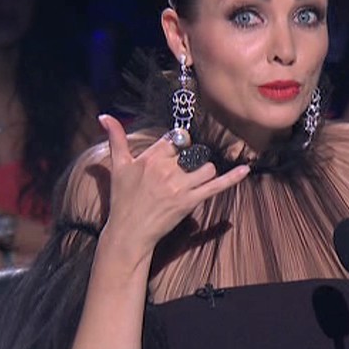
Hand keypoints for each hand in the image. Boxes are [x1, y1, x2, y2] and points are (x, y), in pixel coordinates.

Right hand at [98, 115, 249, 257]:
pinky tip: (245, 170)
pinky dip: (232, 178)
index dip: (178, 144)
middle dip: (190, 160)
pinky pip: (216, 186)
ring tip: (191, 181)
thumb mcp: (117, 167)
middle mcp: (166, 169)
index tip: (176, 151)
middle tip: (180, 173)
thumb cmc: (123, 199)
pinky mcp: (190, 202)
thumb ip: (115, 138)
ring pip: (205, 167)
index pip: (176, 138)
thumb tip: (104, 115)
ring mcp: (179, 186)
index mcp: (151, 157)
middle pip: (193, 152)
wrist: (129, 232)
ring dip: (203, 171)